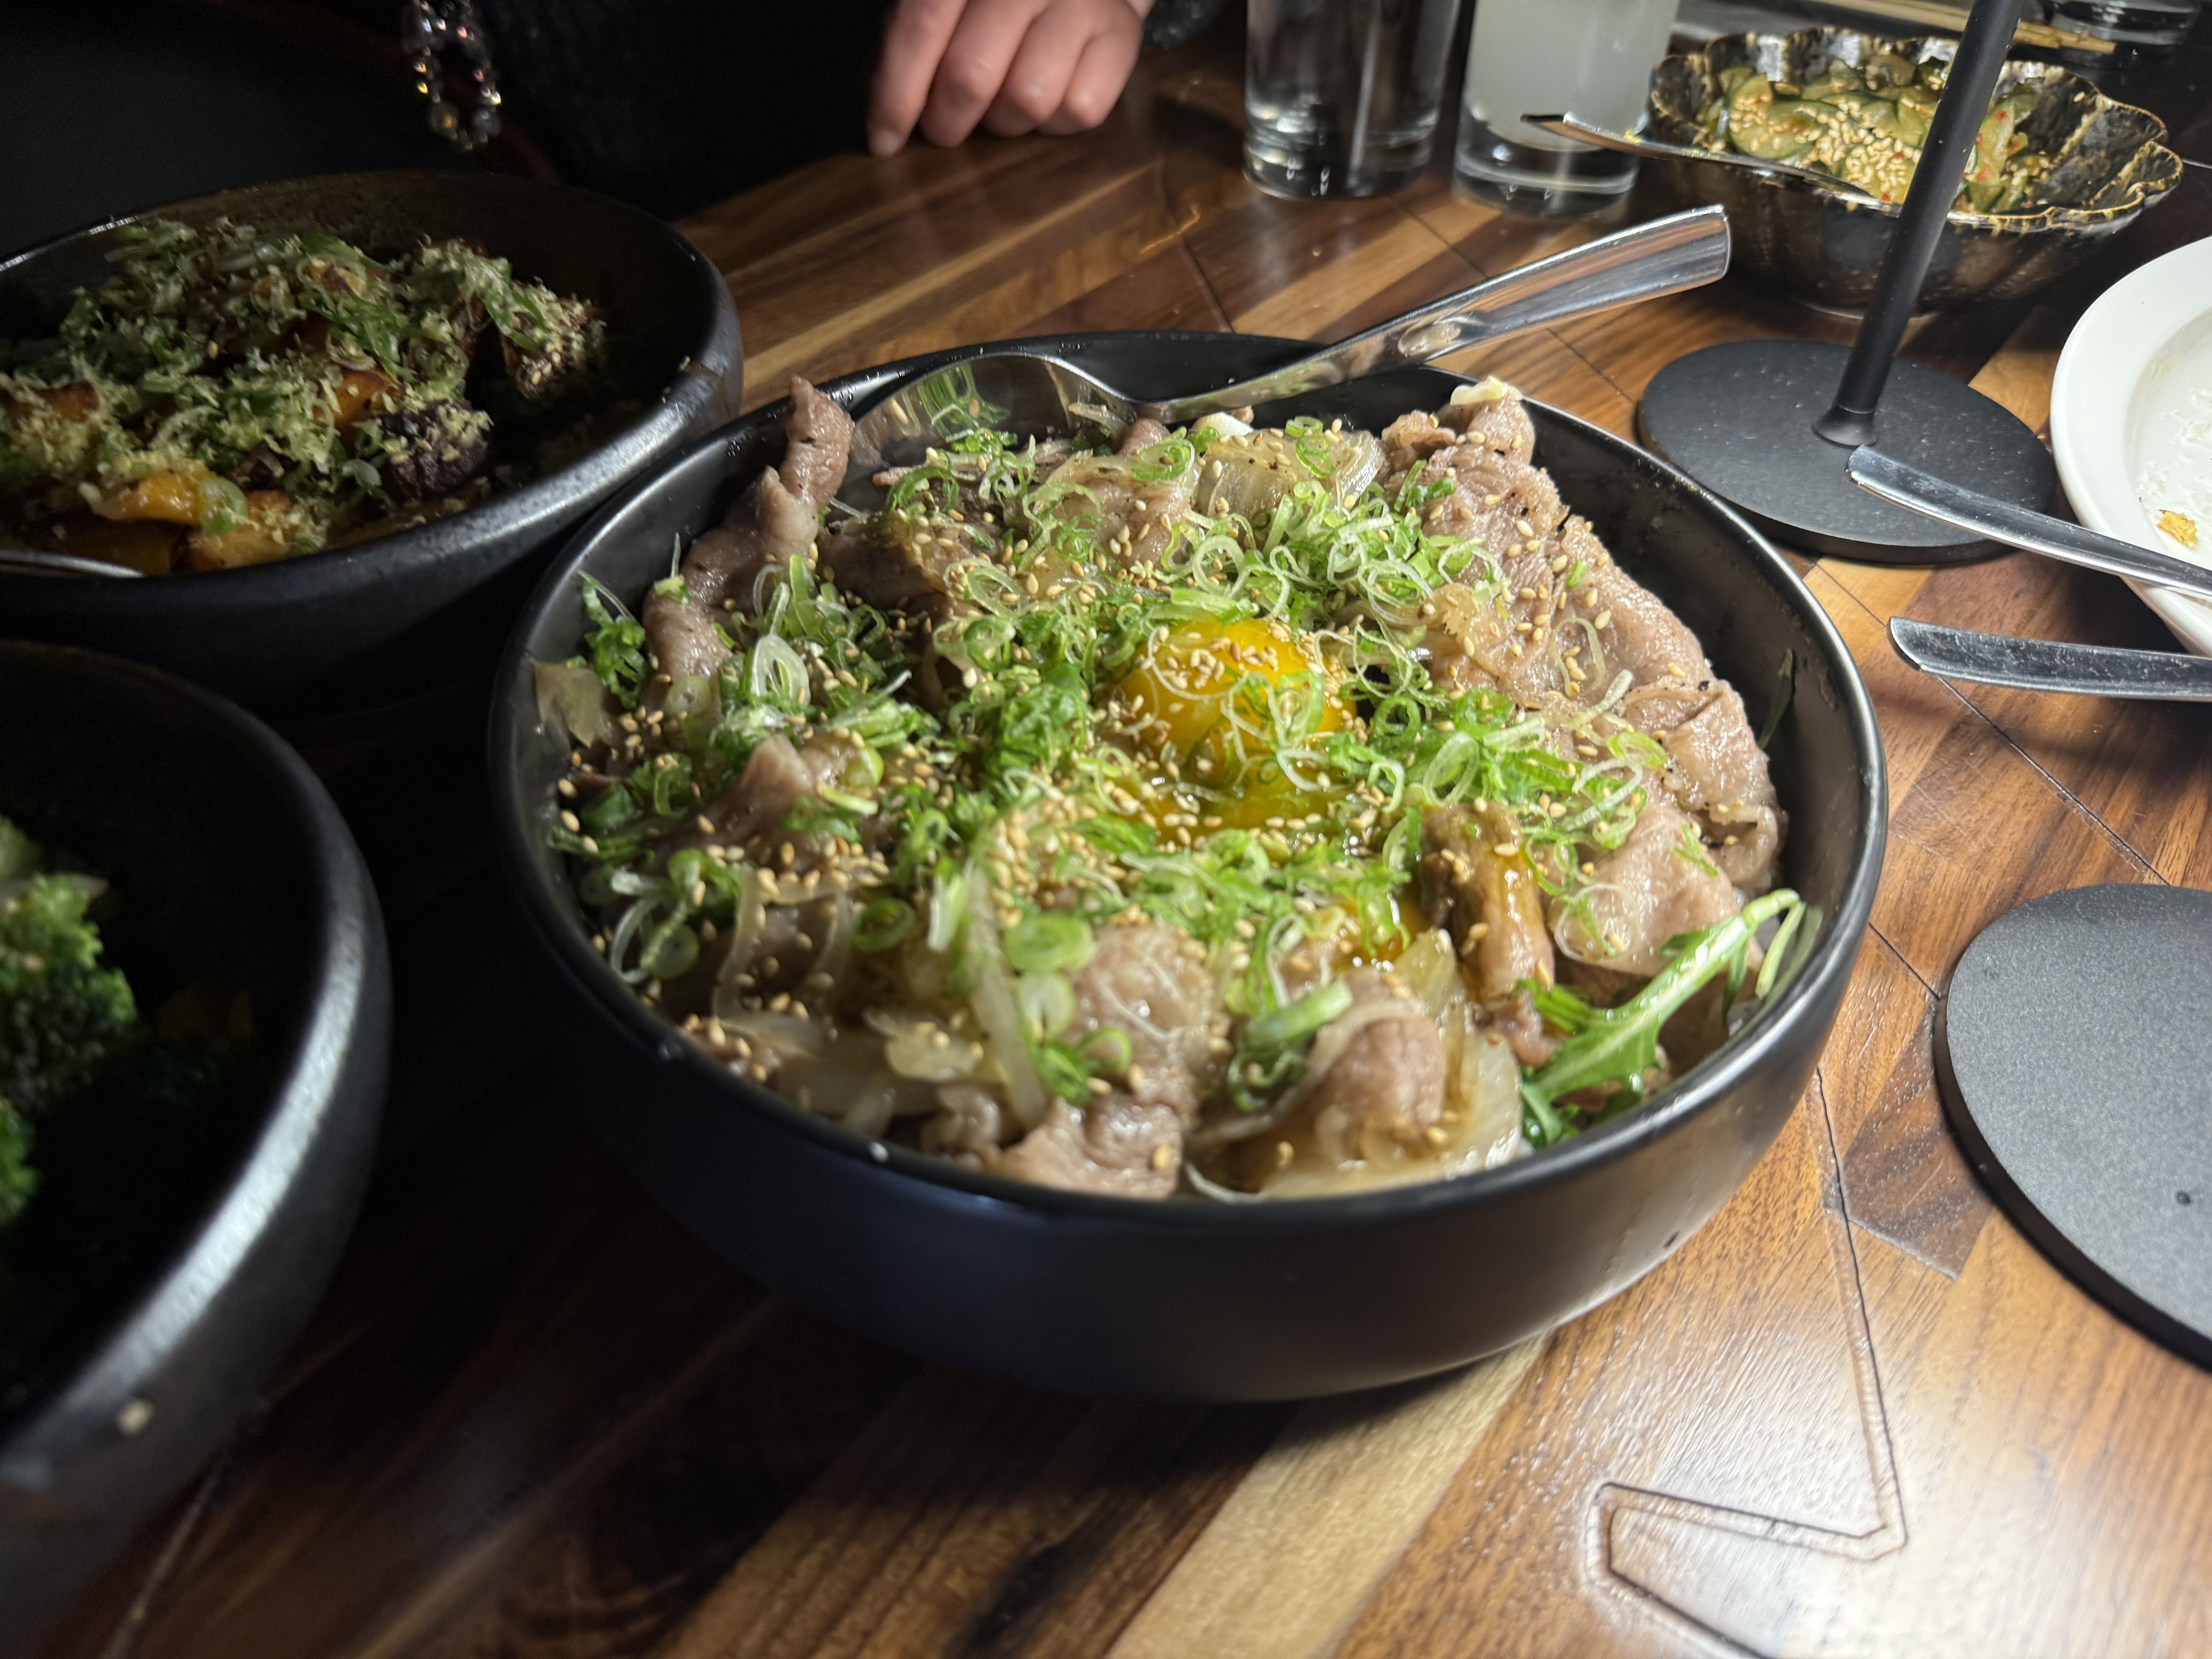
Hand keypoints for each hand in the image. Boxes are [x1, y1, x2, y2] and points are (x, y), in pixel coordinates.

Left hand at [868, 0, 1150, 156]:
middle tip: (944, 130)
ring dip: (1005, 124)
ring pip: (1027, 98)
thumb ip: (907, 46)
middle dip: (947, 121)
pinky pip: (1079, 110)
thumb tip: (881, 119)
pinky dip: (1056, 124)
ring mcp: (1078, 3)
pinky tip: (1047, 102)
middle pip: (971, 73)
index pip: (920, 26)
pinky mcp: (1120, 38)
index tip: (883, 142)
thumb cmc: (991, 4)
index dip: (896, 92)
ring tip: (1000, 111)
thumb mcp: (945, 7)